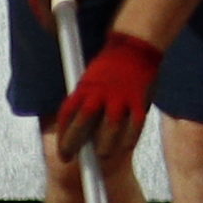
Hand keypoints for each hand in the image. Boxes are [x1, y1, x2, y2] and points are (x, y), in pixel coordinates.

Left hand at [51, 30, 161, 164]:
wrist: (134, 45)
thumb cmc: (111, 65)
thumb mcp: (90, 80)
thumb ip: (87, 101)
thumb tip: (84, 127)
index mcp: (83, 88)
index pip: (67, 116)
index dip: (63, 137)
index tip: (64, 153)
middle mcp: (99, 93)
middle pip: (82, 124)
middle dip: (74, 144)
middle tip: (73, 157)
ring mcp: (120, 96)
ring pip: (109, 128)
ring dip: (104, 146)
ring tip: (102, 156)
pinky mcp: (139, 99)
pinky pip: (134, 125)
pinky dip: (129, 138)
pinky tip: (125, 146)